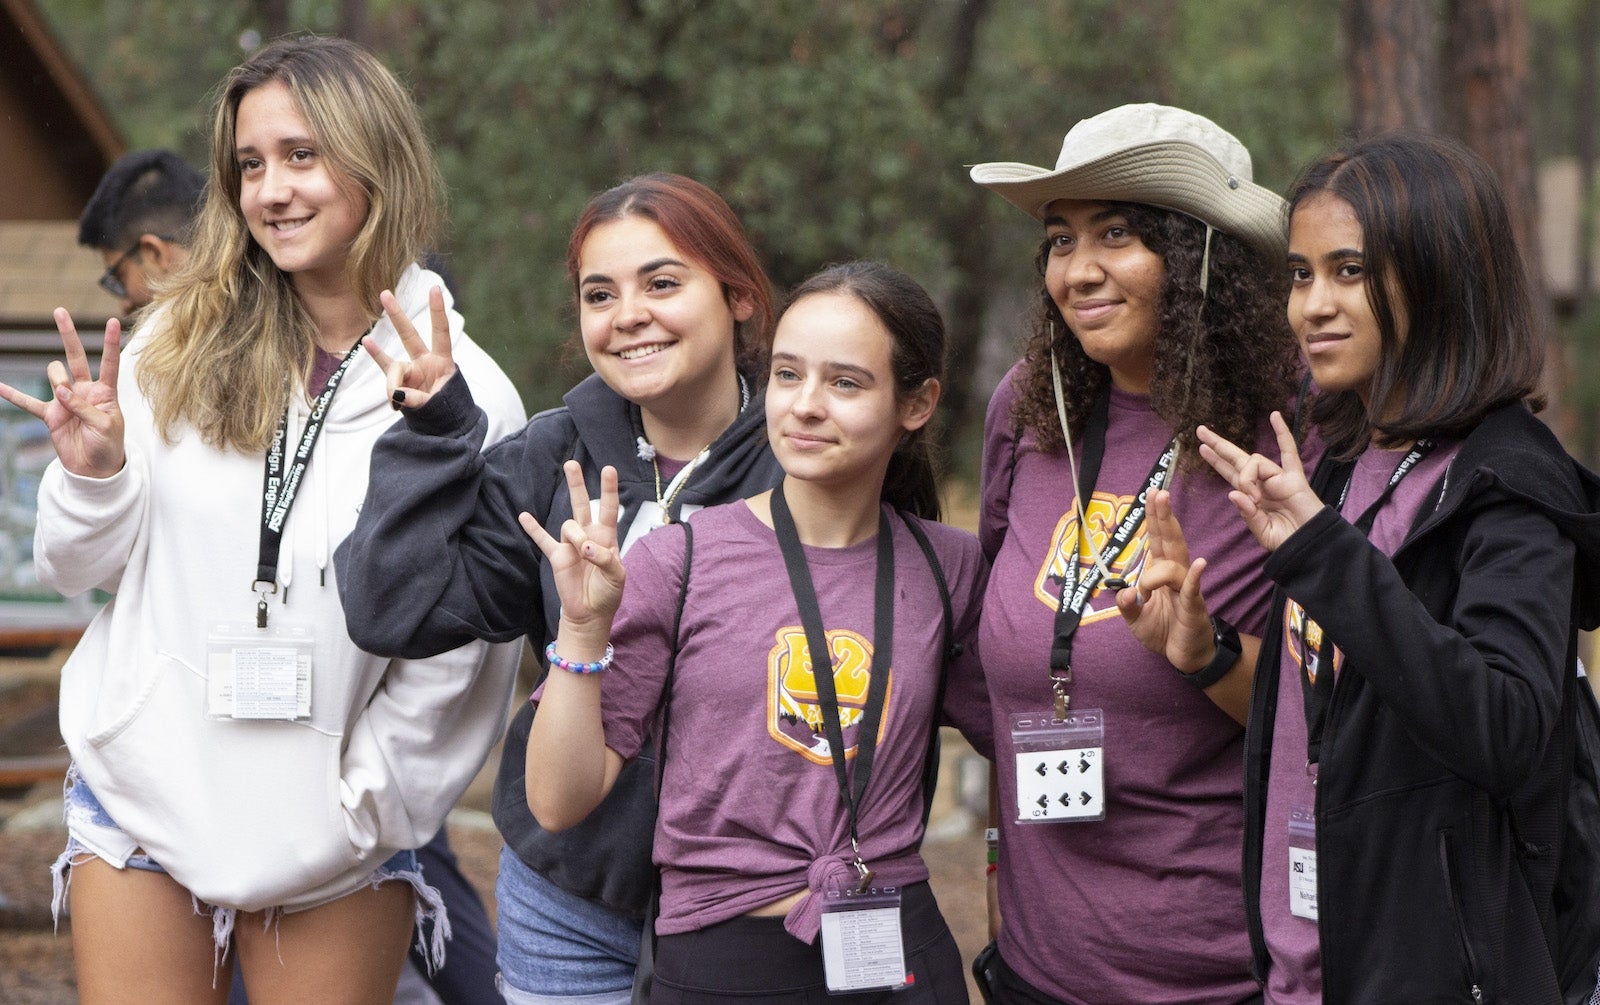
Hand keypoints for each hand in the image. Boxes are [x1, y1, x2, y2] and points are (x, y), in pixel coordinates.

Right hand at [0, 309, 124, 477]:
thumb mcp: (107, 427)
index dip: (110, 343)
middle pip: (75, 357)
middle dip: (68, 335)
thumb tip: (61, 392)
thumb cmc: (109, 446)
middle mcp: (84, 391)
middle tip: (59, 311)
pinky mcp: (50, 415)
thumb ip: (86, 408)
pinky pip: (27, 402)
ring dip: (58, 382)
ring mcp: (65, 401)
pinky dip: (13, 395)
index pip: (109, 363)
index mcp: (105, 392)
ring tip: (66, 400)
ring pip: (55, 376)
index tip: (113, 320)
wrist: (94, 469)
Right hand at [364, 286, 456, 410]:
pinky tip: (367, 342)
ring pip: (395, 369)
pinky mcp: (400, 381)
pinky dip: (379, 360)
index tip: (434, 288)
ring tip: (396, 400)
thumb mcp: (439, 405)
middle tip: (385, 294)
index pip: (440, 332)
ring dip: (393, 384)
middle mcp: (426, 361)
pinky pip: (386, 369)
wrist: (442, 423)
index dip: (437, 311)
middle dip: (397, 316)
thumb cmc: (446, 410)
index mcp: (443, 362)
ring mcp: (411, 370)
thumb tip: (396, 393)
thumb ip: (417, 399)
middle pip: (410, 335)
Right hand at [519, 461, 624, 636]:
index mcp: (607, 537)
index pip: (609, 508)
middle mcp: (588, 536)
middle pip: (582, 504)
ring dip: (575, 535)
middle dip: (577, 484)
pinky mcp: (557, 557)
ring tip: (582, 552)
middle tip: (571, 464)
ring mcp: (570, 545)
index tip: (609, 469)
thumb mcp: (617, 575)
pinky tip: (523, 516)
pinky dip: (533, 529)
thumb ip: (605, 557)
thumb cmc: (608, 592)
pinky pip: (542, 540)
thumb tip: (585, 545)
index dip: (609, 489)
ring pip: (568, 525)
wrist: (590, 613)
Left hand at [1115, 490, 1215, 670]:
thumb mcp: (1135, 619)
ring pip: (1174, 566)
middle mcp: (1175, 576)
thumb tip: (1123, 591)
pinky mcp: (1194, 607)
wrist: (1185, 656)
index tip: (1152, 494)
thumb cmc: (1164, 631)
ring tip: (1145, 588)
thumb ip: (1126, 604)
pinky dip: (1195, 577)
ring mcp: (1186, 590)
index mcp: (1161, 574)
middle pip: (1170, 541)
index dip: (1154, 518)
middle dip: (1163, 517)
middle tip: (1159, 492)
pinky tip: (1200, 564)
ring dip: (1156, 573)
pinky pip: (1193, 589)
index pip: (1157, 540)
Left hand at [1196, 411, 1321, 551]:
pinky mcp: (1295, 477)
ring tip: (1255, 498)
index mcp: (1252, 497)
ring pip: (1255, 462)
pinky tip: (1275, 416)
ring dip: (1247, 477)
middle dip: (1218, 446)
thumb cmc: (1287, 540)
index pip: (1231, 473)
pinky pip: (1289, 452)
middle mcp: (1262, 483)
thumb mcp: (1261, 531)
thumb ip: (1247, 513)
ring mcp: (1278, 478)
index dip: (1217, 461)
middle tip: (1201, 431)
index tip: (1201, 448)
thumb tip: (1233, 492)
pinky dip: (1282, 434)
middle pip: (1237, 459)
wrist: (1310, 545)